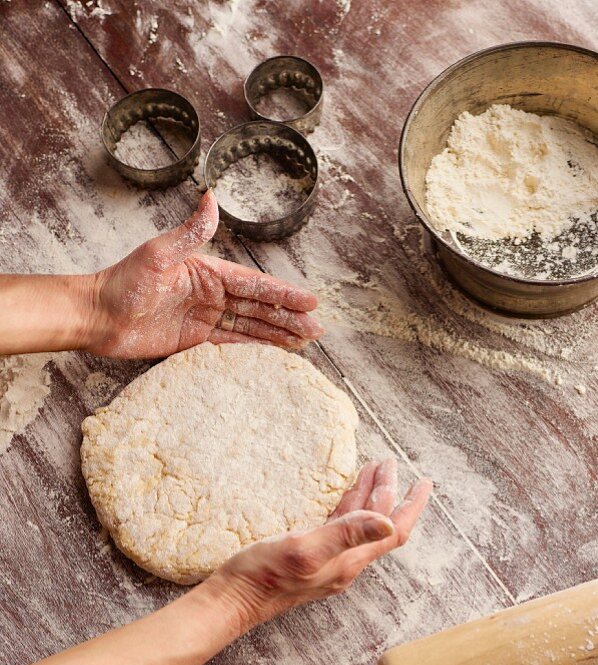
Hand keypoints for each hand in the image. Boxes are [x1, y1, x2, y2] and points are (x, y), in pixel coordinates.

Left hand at [87, 191, 322, 358]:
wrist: (97, 316)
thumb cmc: (123, 282)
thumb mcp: (158, 253)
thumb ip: (190, 231)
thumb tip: (212, 198)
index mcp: (208, 273)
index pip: (254, 285)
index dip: (282, 294)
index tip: (308, 302)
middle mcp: (211, 295)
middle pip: (259, 308)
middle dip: (289, 318)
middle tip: (317, 329)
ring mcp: (205, 318)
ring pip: (251, 326)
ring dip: (278, 333)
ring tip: (305, 342)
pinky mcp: (195, 341)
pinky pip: (233, 343)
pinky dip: (256, 347)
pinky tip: (276, 351)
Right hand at [203, 459, 431, 632]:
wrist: (232, 600)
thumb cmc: (263, 576)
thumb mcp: (305, 548)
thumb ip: (346, 533)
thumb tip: (389, 522)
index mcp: (349, 561)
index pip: (394, 531)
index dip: (411, 505)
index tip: (424, 481)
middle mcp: (345, 564)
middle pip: (378, 524)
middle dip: (387, 491)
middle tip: (388, 462)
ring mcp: (329, 563)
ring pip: (359, 525)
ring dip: (368, 496)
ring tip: (373, 469)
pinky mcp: (312, 560)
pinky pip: (340, 529)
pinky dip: (349, 507)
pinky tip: (345, 496)